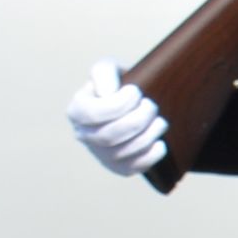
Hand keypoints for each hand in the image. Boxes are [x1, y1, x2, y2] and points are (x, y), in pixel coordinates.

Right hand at [63, 64, 172, 181]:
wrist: (135, 104)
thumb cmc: (120, 84)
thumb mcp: (110, 70)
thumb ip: (103, 72)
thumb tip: (107, 93)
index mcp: (77, 111)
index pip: (92, 114)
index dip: (118, 104)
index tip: (136, 92)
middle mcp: (84, 135)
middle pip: (108, 136)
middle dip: (137, 120)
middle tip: (152, 106)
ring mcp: (100, 154)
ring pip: (121, 153)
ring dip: (147, 136)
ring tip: (160, 122)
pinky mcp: (118, 167)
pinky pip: (132, 168)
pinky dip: (149, 156)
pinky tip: (160, 143)